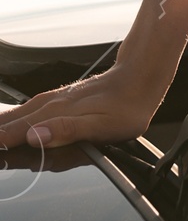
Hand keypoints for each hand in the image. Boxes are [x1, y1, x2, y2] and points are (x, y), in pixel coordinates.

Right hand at [0, 60, 162, 152]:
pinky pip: (30, 109)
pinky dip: (14, 118)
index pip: (18, 132)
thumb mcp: (100, 126)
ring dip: (3, 126)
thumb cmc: (126, 107)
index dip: (1, 143)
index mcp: (56, 114)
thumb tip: (34, 138)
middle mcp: (51, 104)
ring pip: (19, 114)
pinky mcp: (61, 98)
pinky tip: (12, 121)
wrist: (141, 78)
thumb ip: (66, 132)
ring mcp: (55, 100)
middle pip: (13, 122)